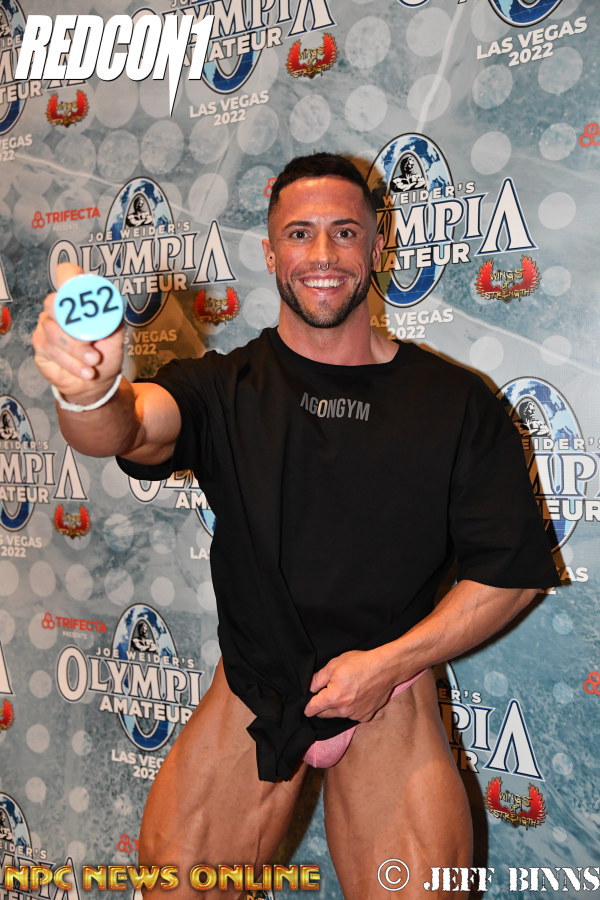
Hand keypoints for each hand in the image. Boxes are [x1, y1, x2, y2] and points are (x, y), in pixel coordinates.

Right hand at [32, 262, 124, 403]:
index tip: (80, 292)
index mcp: (77, 299)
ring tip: (93, 361)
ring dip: (77, 350)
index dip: (68, 276)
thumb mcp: (115, 336)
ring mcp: (46, 326)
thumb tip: (109, 307)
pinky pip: (51, 351)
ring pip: (53, 332)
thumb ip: (112, 319)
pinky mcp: (40, 345)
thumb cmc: (104, 352)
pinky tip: (85, 371)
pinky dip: (72, 363)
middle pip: (53, 303)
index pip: (66, 274)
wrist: (95, 381)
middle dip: (74, 327)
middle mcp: (58, 308)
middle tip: (93, 345)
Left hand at [303, 648, 397, 722]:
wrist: (385, 668)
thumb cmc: (360, 664)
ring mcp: (355, 715)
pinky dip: (352, 709)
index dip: (308, 707)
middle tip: (329, 692)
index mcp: (333, 698)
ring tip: (347, 691)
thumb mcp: (334, 664)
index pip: (313, 709)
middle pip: (325, 714)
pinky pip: (353, 715)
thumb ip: (318, 679)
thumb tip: (310, 688)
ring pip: (339, 715)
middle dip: (323, 706)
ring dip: (339, 707)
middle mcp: (343, 710)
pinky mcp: (366, 716)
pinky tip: (357, 696)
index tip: (307, 706)